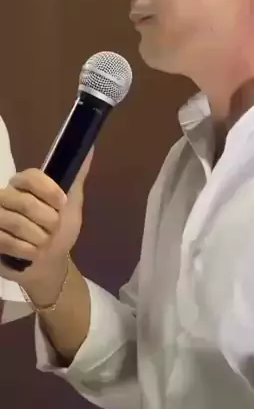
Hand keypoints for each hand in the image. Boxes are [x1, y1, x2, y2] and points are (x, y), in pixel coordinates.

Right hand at [0, 152, 92, 292]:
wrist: (49, 262)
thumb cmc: (59, 229)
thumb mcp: (72, 202)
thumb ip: (77, 175)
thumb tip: (89, 146)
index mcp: (24, 183)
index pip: (31, 176)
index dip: (49, 191)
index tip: (63, 203)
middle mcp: (5, 196)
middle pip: (26, 203)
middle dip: (48, 221)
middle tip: (54, 229)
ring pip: (16, 223)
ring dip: (38, 238)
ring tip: (44, 243)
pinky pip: (5, 240)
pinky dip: (25, 250)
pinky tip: (32, 252)